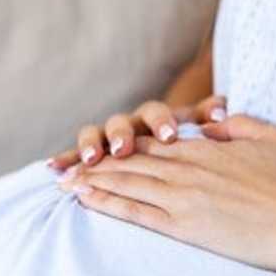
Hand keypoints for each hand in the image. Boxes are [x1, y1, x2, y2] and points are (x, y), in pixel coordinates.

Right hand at [48, 95, 227, 169]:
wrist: (166, 141)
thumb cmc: (189, 139)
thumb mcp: (202, 127)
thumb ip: (209, 116)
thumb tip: (221, 107)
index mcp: (158, 117)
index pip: (157, 113)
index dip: (161, 123)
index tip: (169, 136)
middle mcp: (130, 124)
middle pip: (121, 122)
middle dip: (121, 135)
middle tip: (123, 149)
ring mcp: (108, 137)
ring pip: (96, 134)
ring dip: (91, 145)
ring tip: (89, 159)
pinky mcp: (93, 155)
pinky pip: (75, 155)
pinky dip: (66, 159)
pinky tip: (53, 168)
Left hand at [57, 114, 275, 272]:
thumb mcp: (270, 137)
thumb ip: (238, 124)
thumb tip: (213, 122)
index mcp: (205, 148)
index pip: (153, 143)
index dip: (124, 144)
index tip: (102, 148)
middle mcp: (187, 168)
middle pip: (131, 161)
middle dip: (96, 162)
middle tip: (65, 165)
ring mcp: (183, 197)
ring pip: (127, 183)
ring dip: (92, 181)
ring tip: (65, 181)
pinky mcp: (184, 225)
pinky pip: (136, 212)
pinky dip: (107, 203)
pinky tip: (86, 200)